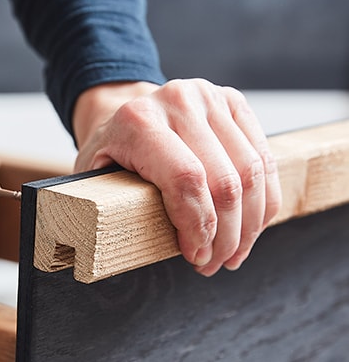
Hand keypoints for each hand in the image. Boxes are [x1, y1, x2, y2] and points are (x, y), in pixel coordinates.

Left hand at [73, 79, 281, 275]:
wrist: (122, 113)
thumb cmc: (110, 154)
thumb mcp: (96, 181)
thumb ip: (114, 208)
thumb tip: (149, 248)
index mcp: (138, 121)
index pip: (185, 179)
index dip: (198, 225)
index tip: (195, 256)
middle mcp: (177, 101)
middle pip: (224, 181)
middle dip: (225, 235)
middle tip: (214, 263)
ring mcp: (210, 97)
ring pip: (252, 173)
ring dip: (248, 225)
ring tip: (232, 254)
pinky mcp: (234, 101)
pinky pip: (264, 159)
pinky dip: (262, 202)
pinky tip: (250, 228)